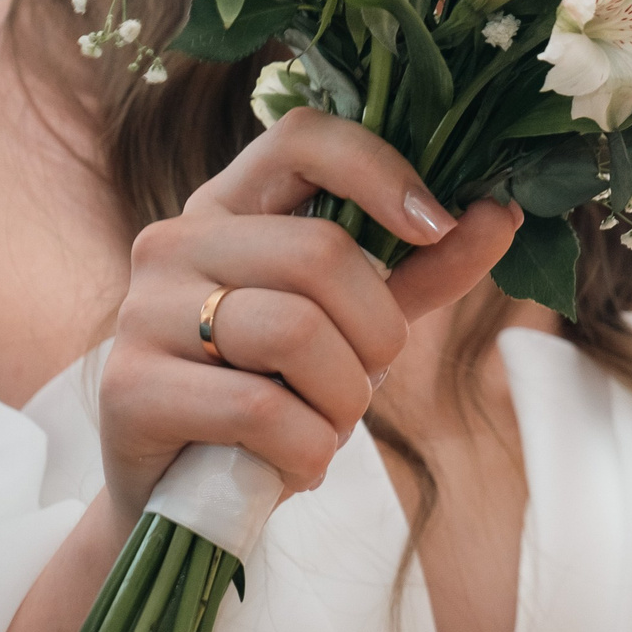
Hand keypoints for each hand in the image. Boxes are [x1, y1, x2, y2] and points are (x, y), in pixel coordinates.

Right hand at [99, 107, 519, 519]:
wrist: (190, 494)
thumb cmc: (283, 389)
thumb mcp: (363, 321)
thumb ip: (428, 267)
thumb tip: (503, 211)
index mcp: (232, 205)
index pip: (305, 137)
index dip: (381, 171)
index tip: (437, 226)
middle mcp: (175, 240)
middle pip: (321, 253)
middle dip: (377, 335)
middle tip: (365, 381)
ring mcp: (141, 311)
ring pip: (294, 333)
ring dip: (343, 399)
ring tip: (325, 424)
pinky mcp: (128, 388)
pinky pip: (261, 410)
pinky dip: (307, 450)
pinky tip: (294, 460)